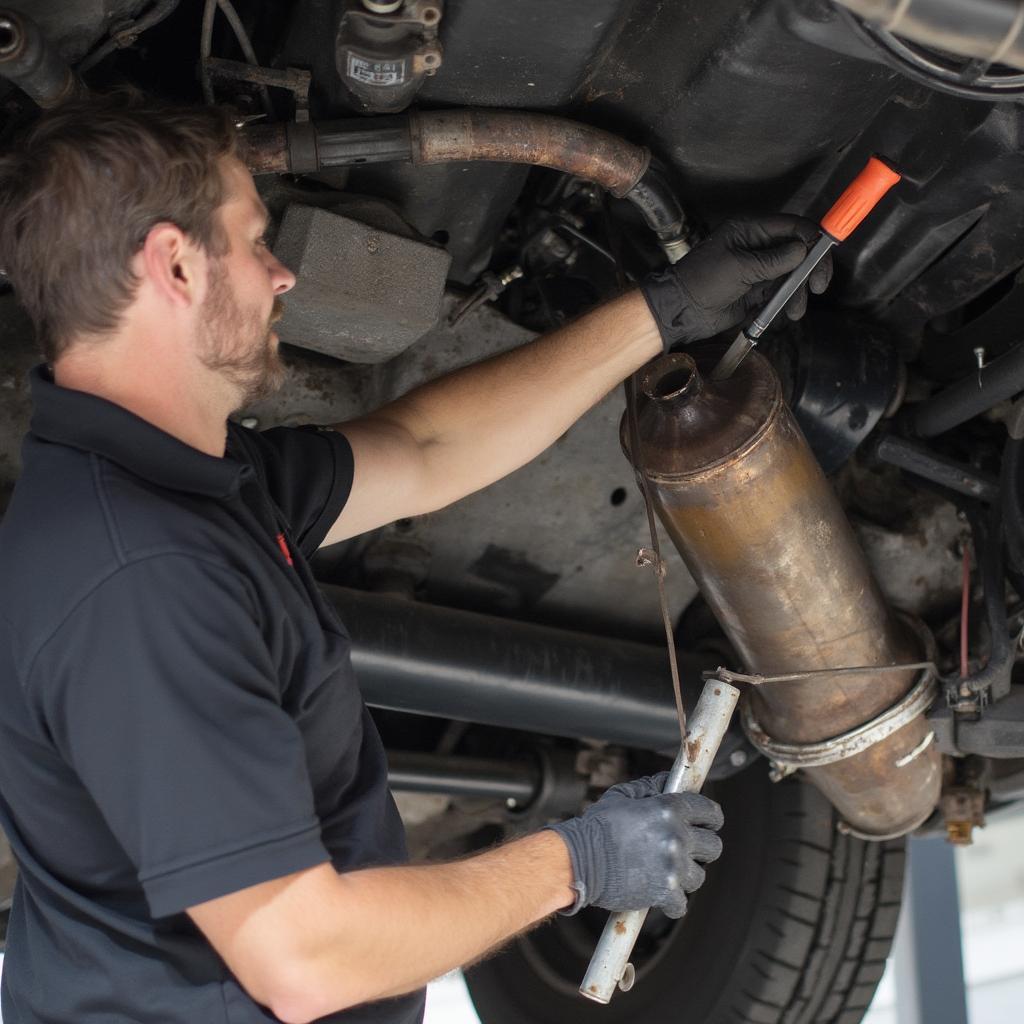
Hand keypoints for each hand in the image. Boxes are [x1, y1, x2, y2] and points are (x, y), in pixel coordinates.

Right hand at [545, 772, 723, 918]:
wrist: (580, 859)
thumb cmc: (599, 826)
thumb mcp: (624, 795)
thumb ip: (651, 787)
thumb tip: (669, 782)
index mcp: (670, 809)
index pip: (710, 813)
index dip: (711, 819)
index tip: (707, 824)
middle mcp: (677, 836)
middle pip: (713, 846)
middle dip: (701, 848)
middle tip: (685, 850)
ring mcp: (673, 865)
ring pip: (699, 876)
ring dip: (685, 875)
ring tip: (666, 872)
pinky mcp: (665, 891)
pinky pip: (682, 903)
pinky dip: (672, 903)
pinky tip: (662, 896)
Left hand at [640, 216, 833, 347]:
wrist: (682, 311)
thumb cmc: (702, 282)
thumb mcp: (738, 267)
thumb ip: (772, 260)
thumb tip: (802, 250)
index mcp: (750, 230)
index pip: (791, 227)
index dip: (811, 238)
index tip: (823, 254)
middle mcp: (757, 247)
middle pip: (798, 252)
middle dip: (810, 268)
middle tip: (817, 286)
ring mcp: (758, 270)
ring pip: (791, 275)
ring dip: (797, 292)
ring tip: (794, 310)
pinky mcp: (756, 291)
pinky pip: (780, 293)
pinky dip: (786, 303)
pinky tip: (785, 313)